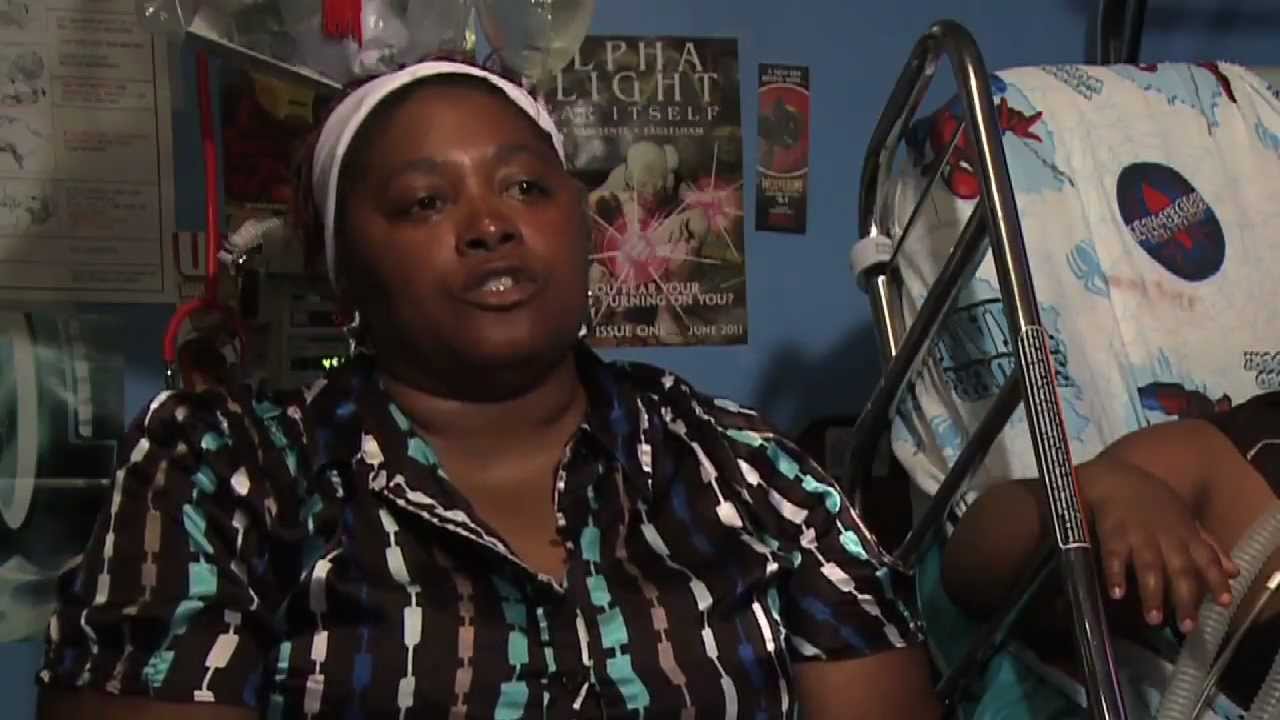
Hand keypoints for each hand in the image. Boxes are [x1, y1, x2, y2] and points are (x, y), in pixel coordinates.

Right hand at [1078, 454, 1238, 631]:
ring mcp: (1139, 535)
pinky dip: (1116, 574)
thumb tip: (1234, 571)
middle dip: (1184, 598)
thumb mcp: (1184, 518)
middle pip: (1179, 570)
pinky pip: (1114, 556)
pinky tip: (1117, 593)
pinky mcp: (1113, 534)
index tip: (1224, 603)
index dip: (1215, 580)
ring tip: (1154, 619)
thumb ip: (1208, 546)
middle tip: (1187, 626)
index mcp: (1185, 533)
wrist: (1116, 477)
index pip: (1205, 559)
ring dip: (1153, 593)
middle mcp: (1166, 537)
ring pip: (1149, 567)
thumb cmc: (1152, 500)